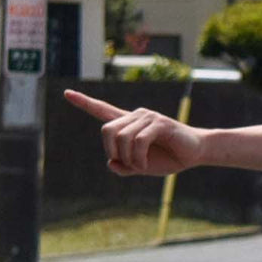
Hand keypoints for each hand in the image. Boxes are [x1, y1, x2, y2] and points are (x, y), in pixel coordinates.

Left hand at [64, 89, 205, 176]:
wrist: (195, 153)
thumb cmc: (169, 158)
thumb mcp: (141, 167)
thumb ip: (124, 166)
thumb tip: (111, 162)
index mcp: (129, 124)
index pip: (103, 110)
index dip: (85, 103)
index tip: (67, 93)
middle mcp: (136, 116)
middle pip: (107, 130)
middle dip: (113, 151)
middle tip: (128, 165)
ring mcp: (147, 117)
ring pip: (122, 137)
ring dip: (128, 158)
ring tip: (140, 167)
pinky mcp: (159, 123)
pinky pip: (138, 141)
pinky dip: (137, 157)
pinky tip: (144, 166)